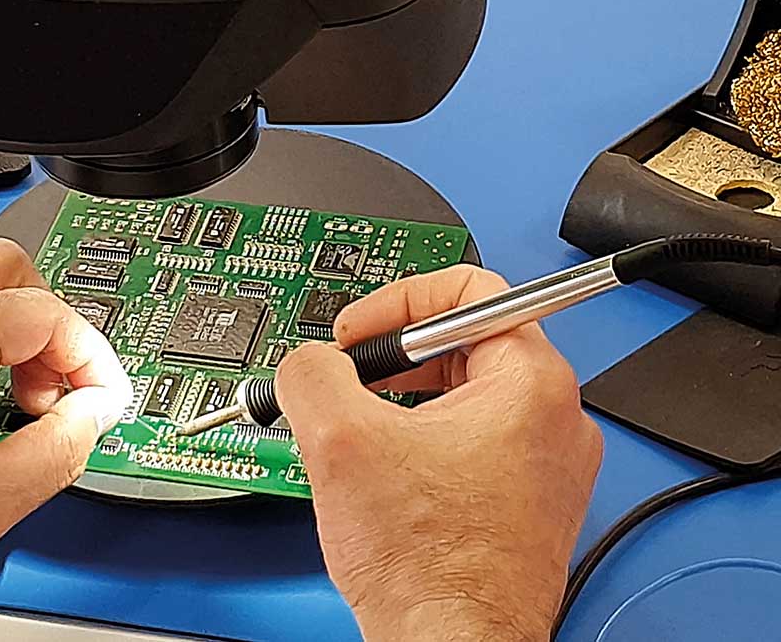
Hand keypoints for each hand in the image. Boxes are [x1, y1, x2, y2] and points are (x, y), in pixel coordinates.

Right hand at [275, 265, 601, 641]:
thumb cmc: (431, 572)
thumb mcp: (339, 442)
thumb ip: (312, 372)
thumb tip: (307, 362)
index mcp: (533, 384)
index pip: (469, 290)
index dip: (396, 301)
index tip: (360, 333)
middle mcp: (555, 419)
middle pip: (462, 342)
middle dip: (392, 359)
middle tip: (348, 382)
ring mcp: (545, 465)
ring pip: (462, 394)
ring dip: (402, 401)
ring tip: (360, 433)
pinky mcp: (528, 501)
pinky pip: (472, 441)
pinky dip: (423, 441)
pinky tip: (385, 472)